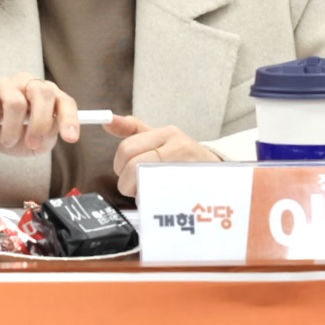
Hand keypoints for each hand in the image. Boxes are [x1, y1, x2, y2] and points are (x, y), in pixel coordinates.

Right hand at [0, 73, 80, 156]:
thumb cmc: (10, 132)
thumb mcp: (32, 142)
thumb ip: (47, 136)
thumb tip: (54, 128)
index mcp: (46, 95)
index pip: (64, 101)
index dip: (69, 118)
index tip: (71, 138)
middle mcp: (28, 83)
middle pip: (43, 93)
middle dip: (40, 123)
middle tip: (32, 144)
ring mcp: (5, 82)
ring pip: (16, 103)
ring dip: (12, 131)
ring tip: (6, 140)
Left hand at [104, 115, 221, 197]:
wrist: (218, 174)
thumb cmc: (183, 157)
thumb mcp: (160, 138)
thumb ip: (132, 130)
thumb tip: (106, 121)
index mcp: (167, 133)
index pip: (127, 148)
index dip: (119, 165)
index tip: (124, 172)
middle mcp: (178, 147)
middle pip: (132, 167)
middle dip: (126, 183)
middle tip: (133, 187)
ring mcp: (185, 169)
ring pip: (144, 184)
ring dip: (139, 194)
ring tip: (147, 193)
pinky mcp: (191, 189)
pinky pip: (158, 199)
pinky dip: (153, 203)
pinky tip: (158, 201)